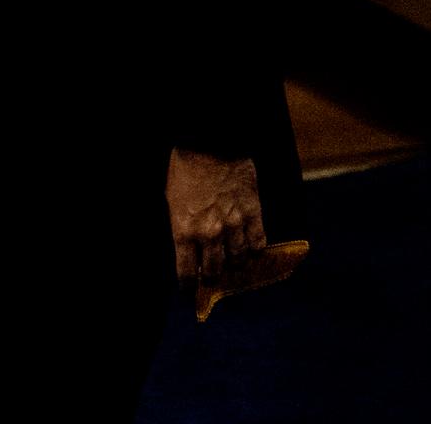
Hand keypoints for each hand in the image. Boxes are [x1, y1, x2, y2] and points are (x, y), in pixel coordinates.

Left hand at [165, 149, 263, 288]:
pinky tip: (252, 250)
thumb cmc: (185, 167)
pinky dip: (255, 250)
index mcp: (184, 231)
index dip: (188, 286)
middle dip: (212, 276)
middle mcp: (209, 234)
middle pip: (214, 271)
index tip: (189, 289)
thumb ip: (180, 227)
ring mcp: (233, 225)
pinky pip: (258, 243)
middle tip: (212, 275)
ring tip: (233, 262)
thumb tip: (187, 248)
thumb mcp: (171, 200)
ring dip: (234, 264)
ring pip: (237, 260)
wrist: (211, 141)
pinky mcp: (253, 213)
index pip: (186, 274)